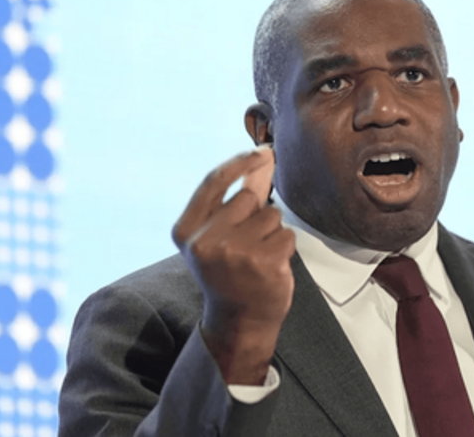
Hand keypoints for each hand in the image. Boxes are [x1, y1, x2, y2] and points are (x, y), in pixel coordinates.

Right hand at [172, 146, 295, 384]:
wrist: (240, 321)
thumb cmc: (230, 272)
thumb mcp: (221, 233)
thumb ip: (242, 192)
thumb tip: (265, 155)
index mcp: (186, 231)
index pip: (213, 181)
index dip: (239, 162)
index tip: (261, 153)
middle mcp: (205, 241)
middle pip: (247, 198)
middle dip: (256, 214)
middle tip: (247, 245)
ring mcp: (234, 253)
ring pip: (271, 216)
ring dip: (272, 232)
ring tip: (258, 257)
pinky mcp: (263, 263)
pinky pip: (287, 235)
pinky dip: (285, 247)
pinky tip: (270, 266)